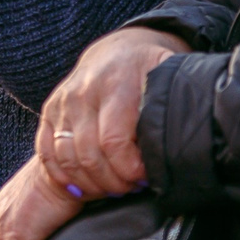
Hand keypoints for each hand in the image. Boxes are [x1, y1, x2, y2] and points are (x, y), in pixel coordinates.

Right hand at [36, 28, 185, 199]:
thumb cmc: (149, 71)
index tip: (146, 178)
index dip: (129, 169)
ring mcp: (62, 103)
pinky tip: (85, 185)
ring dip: (90, 184)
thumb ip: (178, 100)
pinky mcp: (48, 113)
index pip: (113, 141)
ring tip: (113, 188)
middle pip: (89, 155)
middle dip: (113, 182)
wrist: (116, 51)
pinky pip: (48, 155)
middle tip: (131, 188)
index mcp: (116, 82)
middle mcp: (83, 92)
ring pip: (67, 159)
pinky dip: (64, 177)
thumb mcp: (169, 74)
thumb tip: (192, 133)